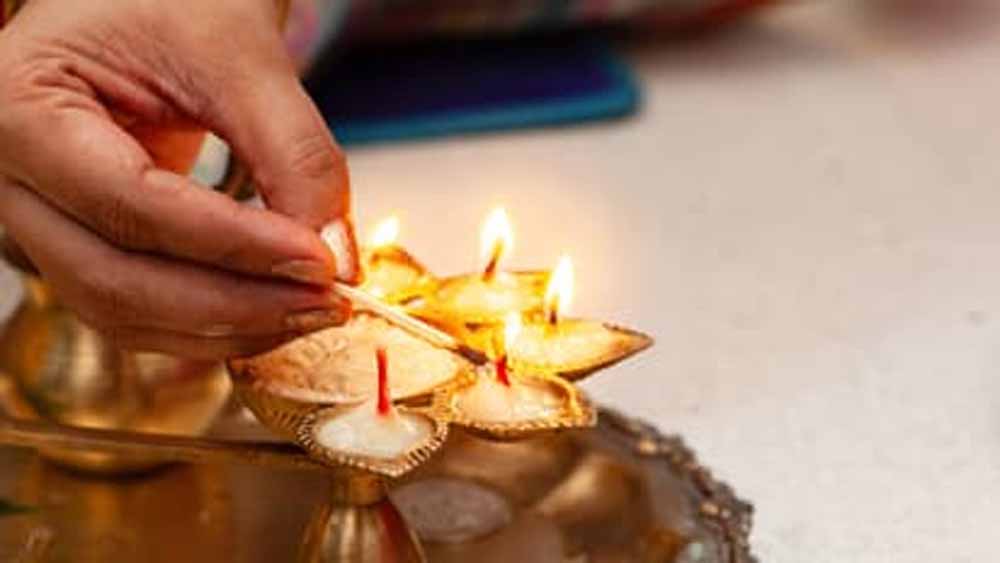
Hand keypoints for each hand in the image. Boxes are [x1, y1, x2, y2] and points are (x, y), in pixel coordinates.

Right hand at [0, 0, 359, 358]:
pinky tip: (276, 312)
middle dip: (236, 305)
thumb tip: (334, 254)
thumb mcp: (239, 53)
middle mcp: (13, 179)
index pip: (132, 206)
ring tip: (314, 311)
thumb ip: (293, 150)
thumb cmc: (174, 1)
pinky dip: (211, 324)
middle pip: (117, 281)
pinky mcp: (84, 246)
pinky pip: (139, 311)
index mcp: (22, 108)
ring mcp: (41, 222)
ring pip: (125, 313)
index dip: (234, 246)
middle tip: (327, 303)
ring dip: (229, 328)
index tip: (319, 262)